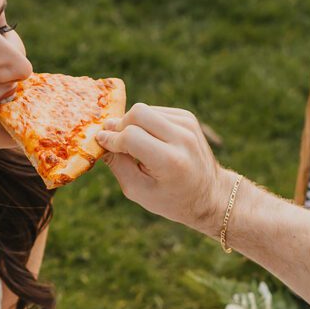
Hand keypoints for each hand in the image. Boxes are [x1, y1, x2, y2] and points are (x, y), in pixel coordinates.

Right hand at [97, 103, 234, 237]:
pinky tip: (148, 140)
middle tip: (113, 140)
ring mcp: (188, 125)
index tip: (100, 143)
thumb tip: (100, 139)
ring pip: (146, 110)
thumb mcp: (138, 190)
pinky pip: (156, 111)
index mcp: (169, 161)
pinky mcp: (188, 118)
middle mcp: (182, 138)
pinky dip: (146, 123)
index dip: (111, 139)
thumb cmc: (170, 199)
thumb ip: (117, 165)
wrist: (209, 195)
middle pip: (138, 113)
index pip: (131, 136)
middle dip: (120, 125)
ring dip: (132, 124)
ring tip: (133, 145)